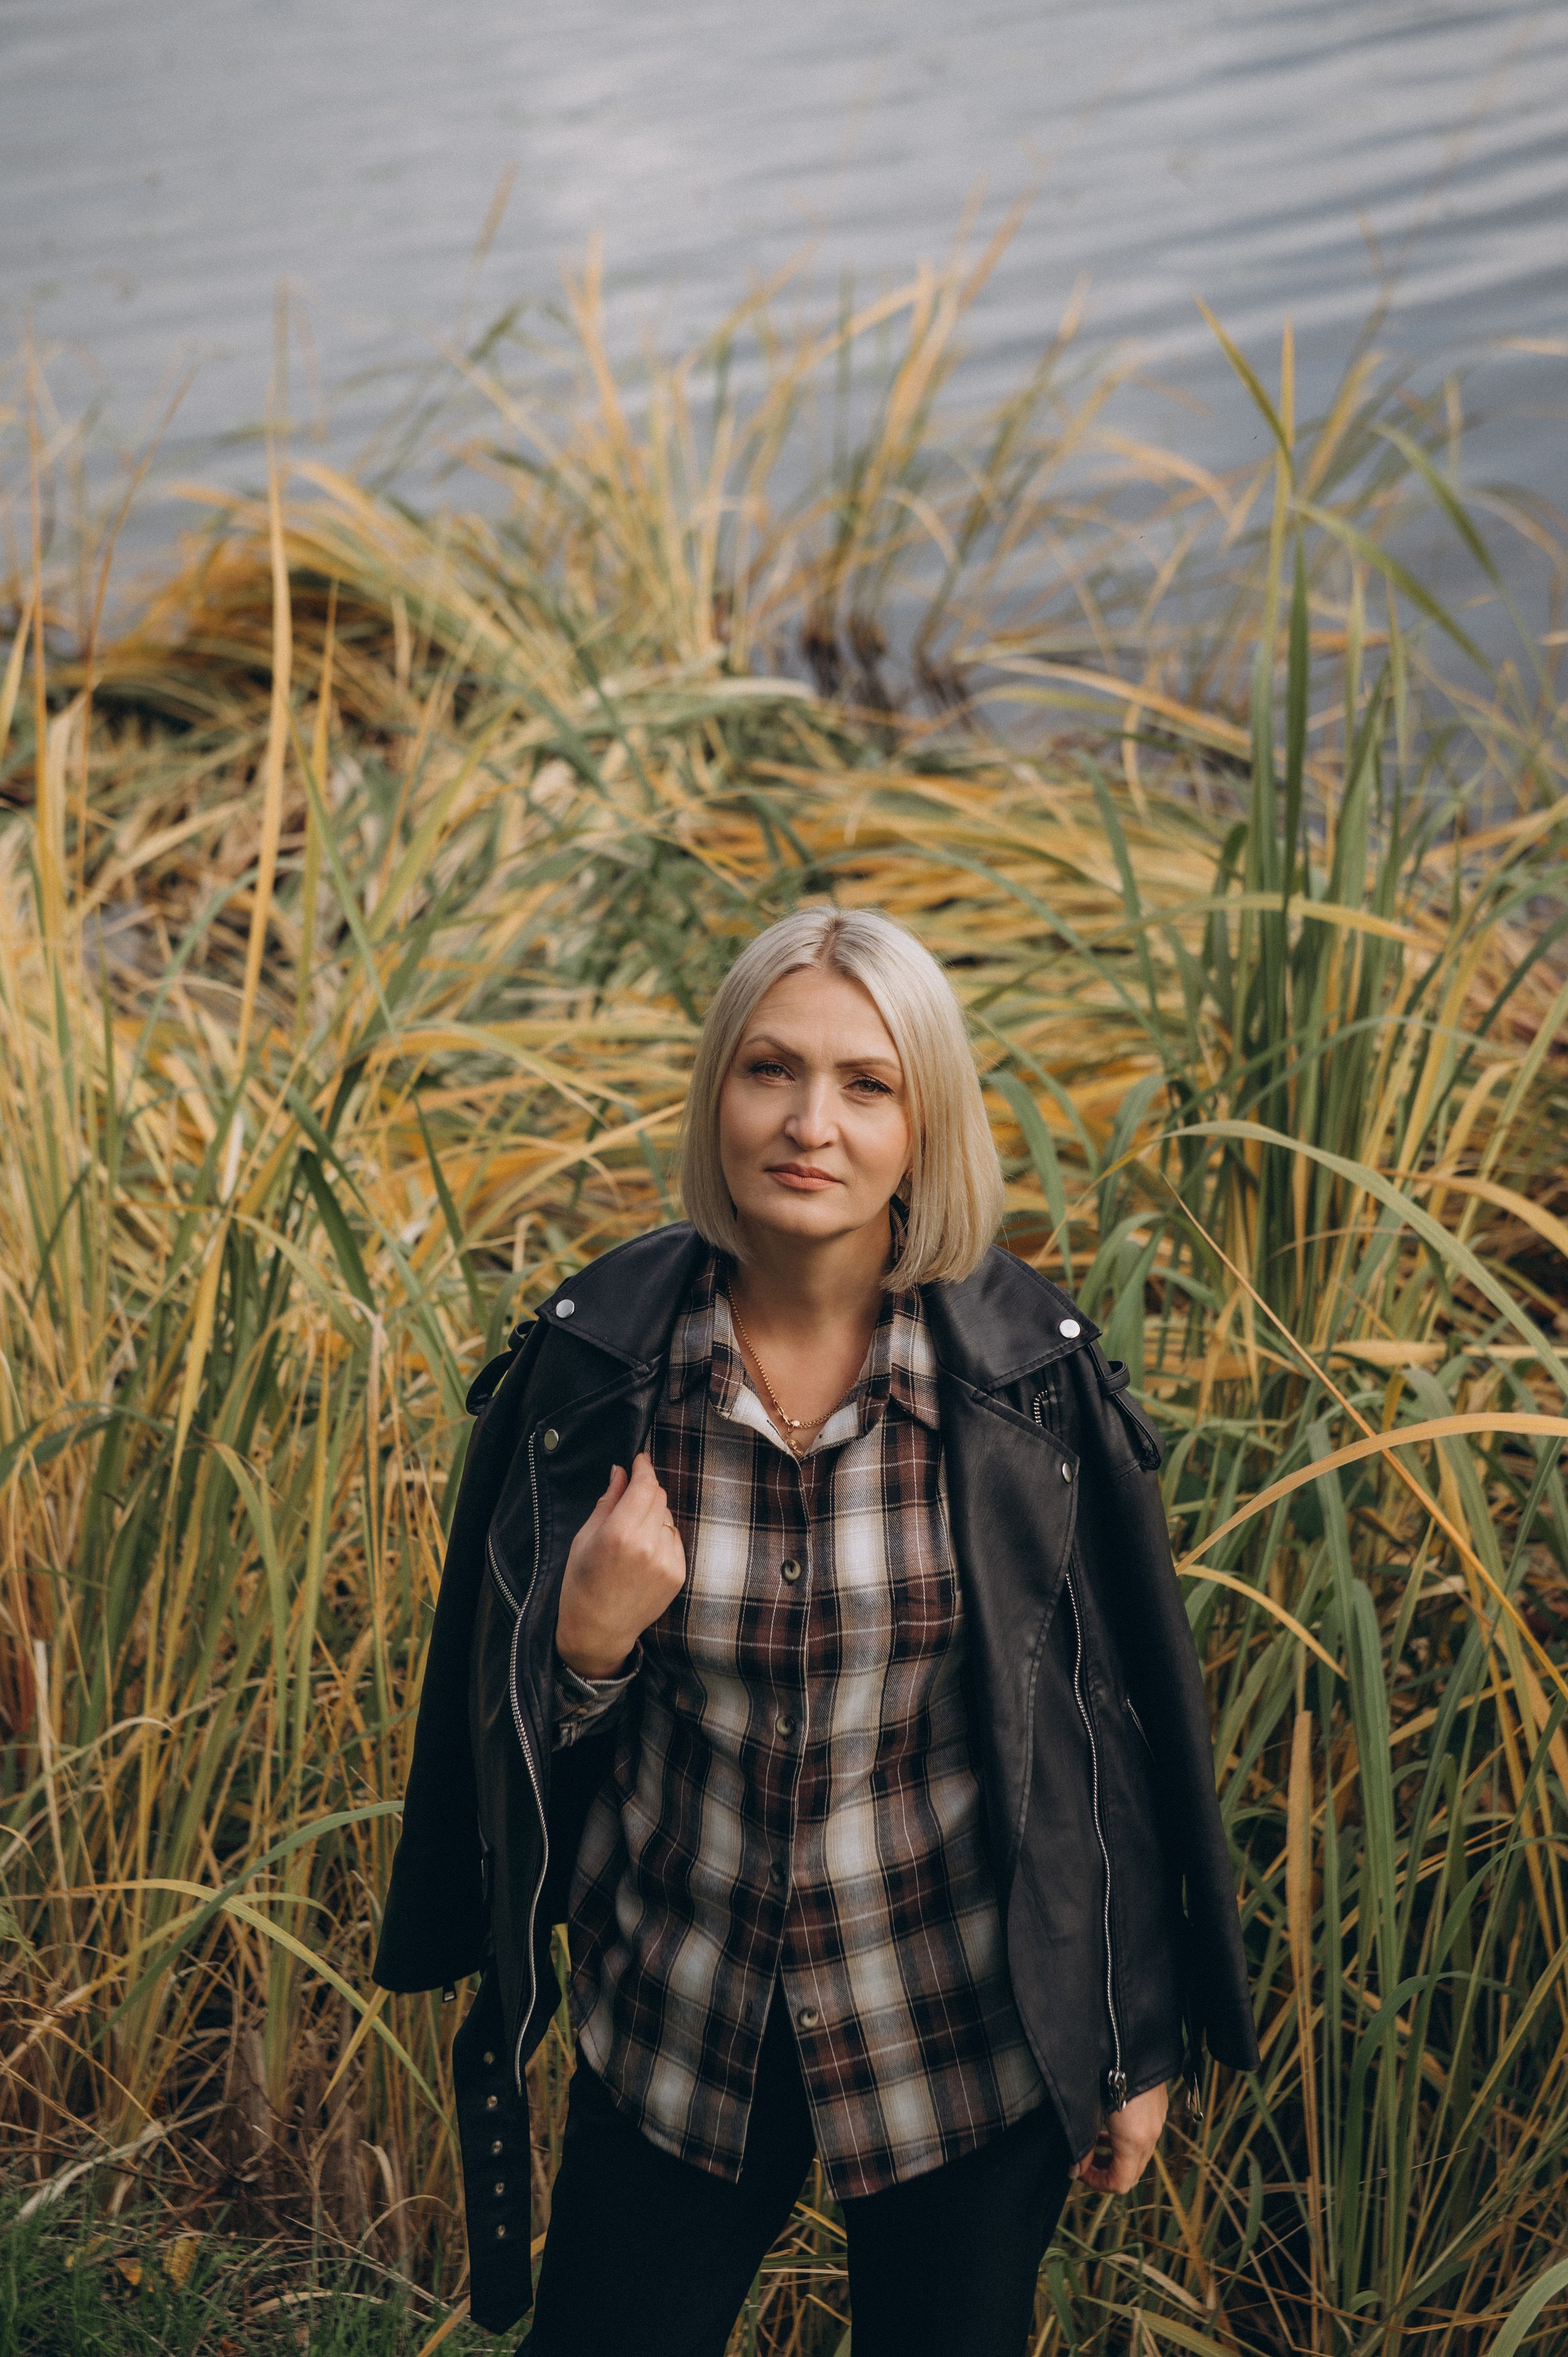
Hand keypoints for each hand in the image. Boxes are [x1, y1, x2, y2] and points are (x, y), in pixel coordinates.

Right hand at [554, 1453, 685, 1680]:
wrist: (598, 1631)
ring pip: (668, 1517)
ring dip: (654, 1516)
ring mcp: (667, 1561)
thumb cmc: (581, 1584)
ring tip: (631, 1536)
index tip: (640, 1459)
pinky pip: (674, 1540)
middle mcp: (648, 1545)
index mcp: (619, 1534)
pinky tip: (642, 1554)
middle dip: (646, 1490)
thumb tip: (621, 1472)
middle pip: (659, 1497)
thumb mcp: (584, 1539)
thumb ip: (608, 1502)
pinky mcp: (678, 1574)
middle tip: (630, 1496)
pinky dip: (662, 1538)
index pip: (645, 1485)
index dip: (644, 1468)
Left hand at [1069, 2081, 1167, 2193]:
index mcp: (1134, 2141)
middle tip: (1085, 2161)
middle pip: (1132, 2173)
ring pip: (1139, 2155)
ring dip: (1116, 2156)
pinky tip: (1110, 2123)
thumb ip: (1082, 2144)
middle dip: (1107, 2172)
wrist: (1126, 2040)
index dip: (1096, 2183)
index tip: (1078, 2171)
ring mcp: (1158, 2120)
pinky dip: (1126, 2140)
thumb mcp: (1090, 2113)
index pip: (1119, 2183)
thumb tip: (1075, 2168)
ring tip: (1095, 2142)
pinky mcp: (1158, 2106)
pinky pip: (1145, 2136)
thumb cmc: (1105, 2074)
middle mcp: (1151, 2135)